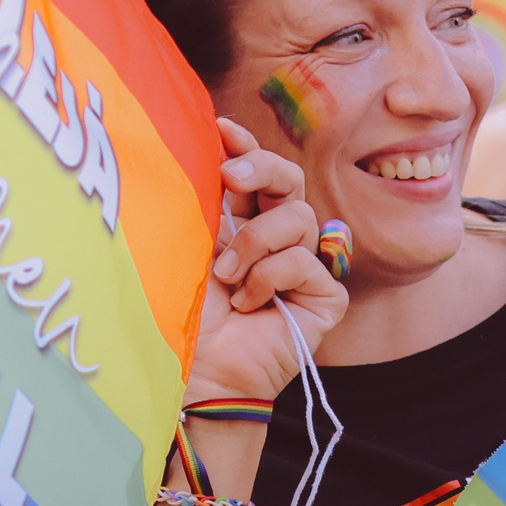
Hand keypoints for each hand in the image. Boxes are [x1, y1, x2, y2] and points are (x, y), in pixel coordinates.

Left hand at [184, 119, 347, 405]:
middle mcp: (276, 241)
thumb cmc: (181, 317)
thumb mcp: (187, 245)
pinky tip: (249, 305)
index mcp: (241, 223)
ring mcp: (303, 269)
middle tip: (229, 177)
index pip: (255, 172)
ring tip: (225, 276)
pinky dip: (270, 278)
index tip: (220, 130)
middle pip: (290, 180)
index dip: (244, 146)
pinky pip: (307, 262)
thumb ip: (201, 201)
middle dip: (261, 169)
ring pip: (300, 219)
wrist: (195, 375)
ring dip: (255, 243)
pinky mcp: (324, 299)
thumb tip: (205, 145)